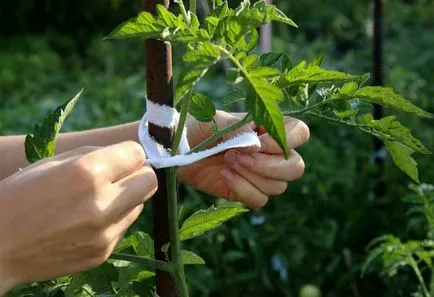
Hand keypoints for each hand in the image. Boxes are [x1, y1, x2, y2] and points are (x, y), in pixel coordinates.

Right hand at [0, 141, 156, 293]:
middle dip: (138, 175)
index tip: (121, 157)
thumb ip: (95, 155)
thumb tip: (128, 156)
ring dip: (126, 199)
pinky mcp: (103, 253)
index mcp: (88, 174)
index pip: (138, 154)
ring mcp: (104, 233)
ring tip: (97, 201)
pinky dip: (114, 221)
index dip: (129, 154)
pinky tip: (87, 222)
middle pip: (150, 181)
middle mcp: (102, 204)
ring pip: (139, 206)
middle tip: (119, 177)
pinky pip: (123, 227)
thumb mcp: (52, 162)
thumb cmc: (20, 196)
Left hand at [178, 111, 309, 207]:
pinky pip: (260, 200)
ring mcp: (260, 174)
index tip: (256, 142)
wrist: (176, 149)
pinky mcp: (247, 191)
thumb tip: (257, 147)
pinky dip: (243, 190)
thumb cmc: (197, 128)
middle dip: (268, 166)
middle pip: (296, 167)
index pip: (300, 133)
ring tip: (226, 162)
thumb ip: (239, 130)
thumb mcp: (215, 122)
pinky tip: (224, 176)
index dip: (284, 142)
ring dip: (250, 176)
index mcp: (269, 128)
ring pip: (279, 187)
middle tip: (236, 156)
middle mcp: (270, 152)